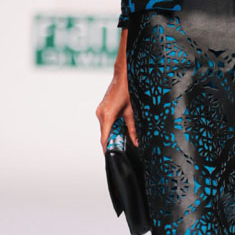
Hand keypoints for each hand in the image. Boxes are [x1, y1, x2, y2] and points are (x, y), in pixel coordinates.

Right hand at [95, 33, 137, 151]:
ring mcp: (99, 111)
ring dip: (111, 135)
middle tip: (119, 152)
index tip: (110, 157)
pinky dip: (110, 128)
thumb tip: (135, 142)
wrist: (122, 76)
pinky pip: (104, 123)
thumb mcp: (132, 112)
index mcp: (107, 116)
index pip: (105, 138)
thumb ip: (132, 129)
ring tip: (120, 142)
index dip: (107, 149)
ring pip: (104, 129)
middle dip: (111, 143)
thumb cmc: (127, 92)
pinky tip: (118, 131)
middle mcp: (101, 114)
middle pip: (104, 134)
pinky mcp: (101, 109)